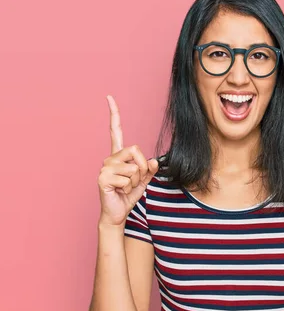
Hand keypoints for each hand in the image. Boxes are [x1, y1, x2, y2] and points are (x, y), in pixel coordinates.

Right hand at [97, 95, 157, 226]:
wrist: (117, 213)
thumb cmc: (128, 195)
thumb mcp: (144, 181)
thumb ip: (150, 170)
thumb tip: (154, 160)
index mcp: (119, 156)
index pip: (116, 131)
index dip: (114, 114)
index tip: (109, 97)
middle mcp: (110, 158)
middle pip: (135, 150)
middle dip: (143, 167)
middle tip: (135, 180)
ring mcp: (104, 168)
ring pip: (134, 167)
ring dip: (136, 181)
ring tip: (126, 187)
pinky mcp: (103, 178)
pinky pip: (127, 178)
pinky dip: (129, 187)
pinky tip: (119, 191)